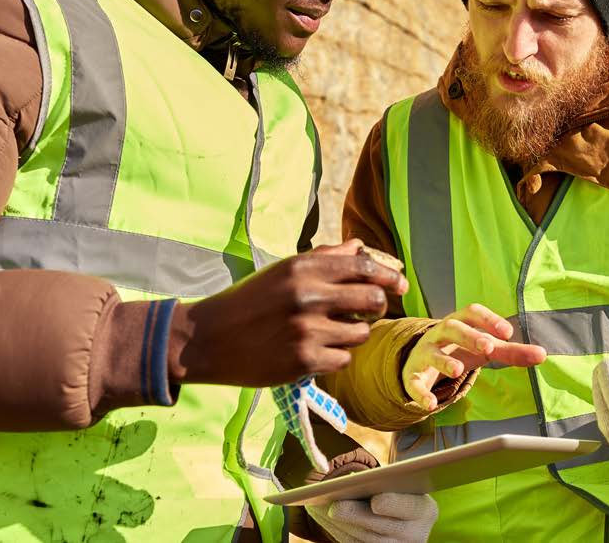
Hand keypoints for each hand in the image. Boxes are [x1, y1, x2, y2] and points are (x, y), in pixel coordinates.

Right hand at [169, 240, 407, 386]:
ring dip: (352, 334)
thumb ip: (324, 258)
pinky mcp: (304, 360)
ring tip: (330, 332)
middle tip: (367, 311)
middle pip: (373, 300)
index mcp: (303, 268)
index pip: (364, 267)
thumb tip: (359, 248)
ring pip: (361, 332)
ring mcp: (307, 330)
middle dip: (377, 306)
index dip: (388, 277)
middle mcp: (308, 296)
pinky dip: (335, 356)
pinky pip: (344, 358)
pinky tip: (314, 350)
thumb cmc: (249, 301)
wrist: (208, 339)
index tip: (399, 285)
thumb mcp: (283, 272)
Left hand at [308, 493, 437, 542]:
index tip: (376, 501)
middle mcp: (414, 535)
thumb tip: (349, 481)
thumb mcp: (398, 485)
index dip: (392, 504)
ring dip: (337, 524)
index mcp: (424, 510)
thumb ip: (382, 482)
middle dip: (354, 516)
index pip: (408, 507)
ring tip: (317, 507)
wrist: (403, 520)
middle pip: (380, 527)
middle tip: (334, 506)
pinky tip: (320, 516)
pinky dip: (335, 531)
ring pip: (363, 539)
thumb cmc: (397, 492)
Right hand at [402, 304, 546, 410]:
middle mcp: (440, 334)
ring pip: (431, 353)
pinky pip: (414, 383)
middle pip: (451, 328)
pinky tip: (430, 404)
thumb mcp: (485, 348)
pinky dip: (421, 393)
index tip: (507, 332)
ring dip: (444, 361)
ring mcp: (424, 353)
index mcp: (460, 322)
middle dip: (468, 336)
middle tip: (487, 347)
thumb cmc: (460, 349)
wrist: (421, 360)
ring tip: (457, 371)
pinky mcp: (412, 376)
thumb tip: (543, 354)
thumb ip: (512, 351)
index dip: (489, 320)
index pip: (472, 312)